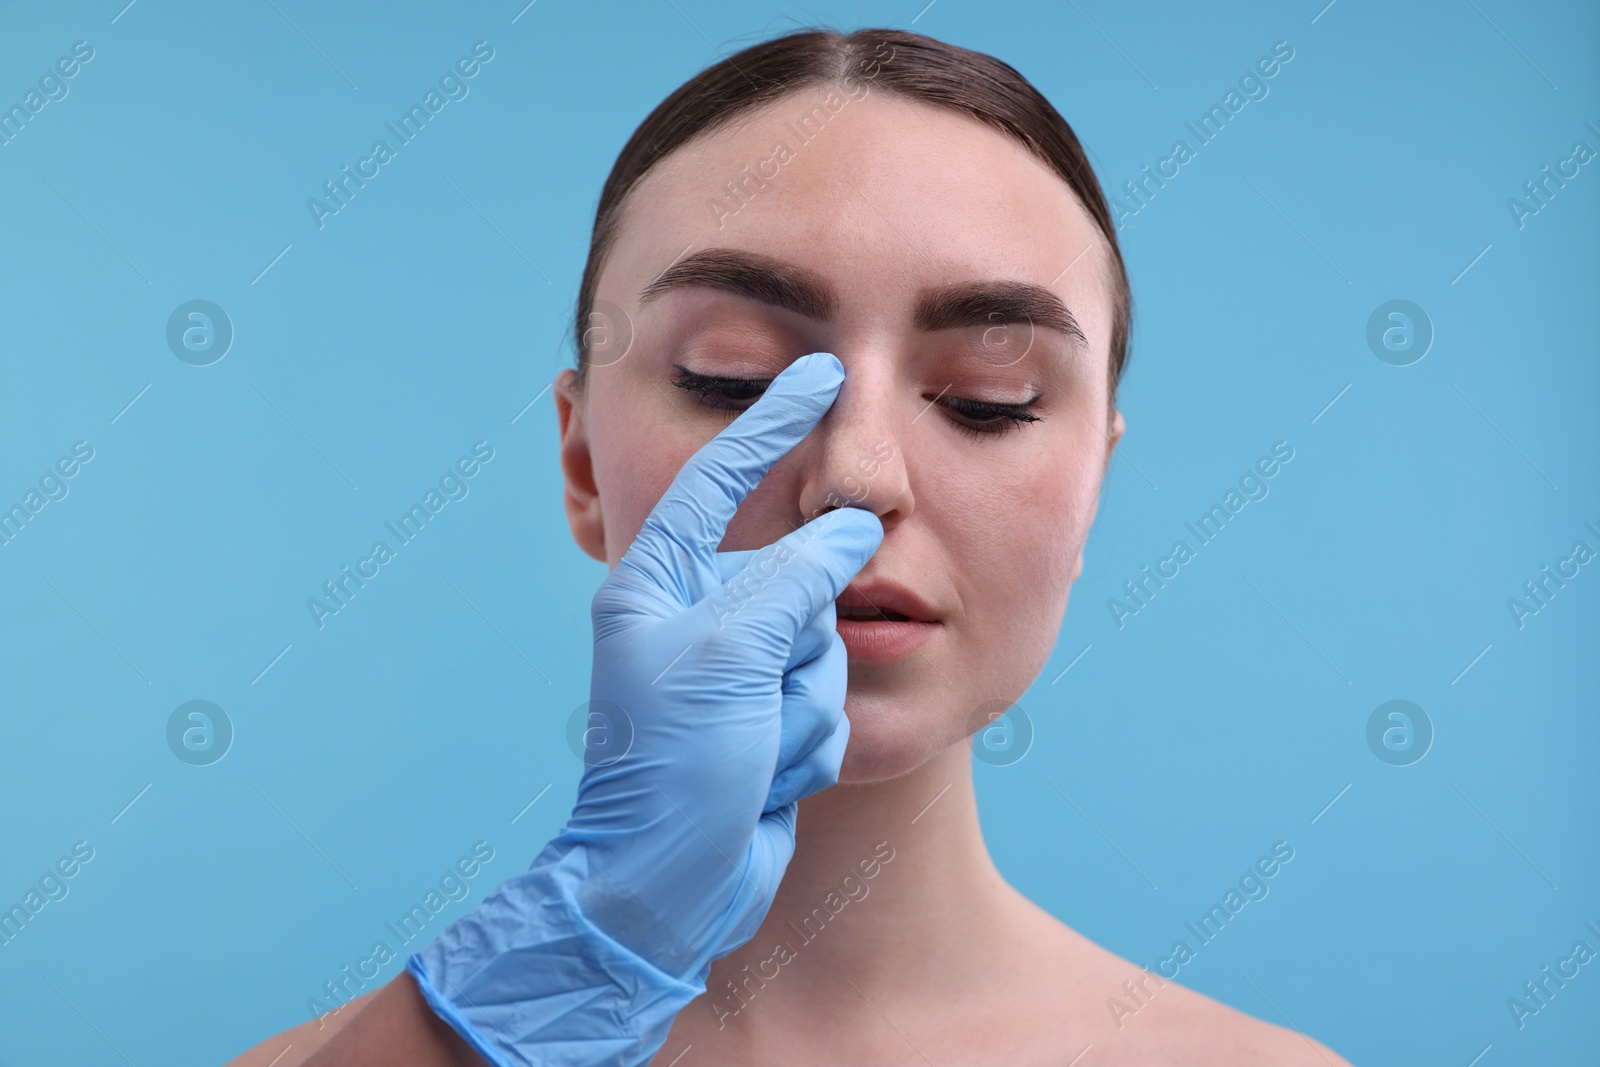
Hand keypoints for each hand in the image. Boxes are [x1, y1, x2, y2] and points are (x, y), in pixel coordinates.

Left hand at [407, 352, 882, 1066]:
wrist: (666, 886)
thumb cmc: (672, 763)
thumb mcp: (731, 650)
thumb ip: (799, 574)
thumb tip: (852, 530)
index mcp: (661, 583)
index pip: (726, 477)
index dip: (775, 422)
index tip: (820, 374)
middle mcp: (698, 620)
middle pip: (800, 578)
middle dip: (798, 646)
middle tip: (753, 702)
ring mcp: (737, 676)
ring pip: (826, 646)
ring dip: (802, 707)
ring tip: (753, 750)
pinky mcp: (769, 725)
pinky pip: (827, 705)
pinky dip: (806, 744)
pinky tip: (766, 781)